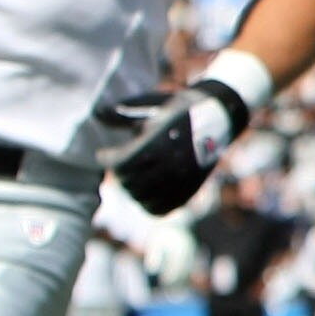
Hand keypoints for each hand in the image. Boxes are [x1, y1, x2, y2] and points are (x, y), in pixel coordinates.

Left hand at [98, 79, 253, 214]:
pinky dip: (148, 204)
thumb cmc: (181, 107)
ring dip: (132, 189)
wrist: (218, 116)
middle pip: (129, 181)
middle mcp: (169, 164)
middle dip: (119, 174)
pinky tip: (145, 193)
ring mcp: (181, 179)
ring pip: (142, 197)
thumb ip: (123, 115)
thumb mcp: (152, 107)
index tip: (102, 153)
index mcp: (158, 142)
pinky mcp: (189, 188)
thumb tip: (96, 115)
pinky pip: (161, 208)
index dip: (106, 159)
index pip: (120, 162)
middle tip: (119, 166)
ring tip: (131, 179)